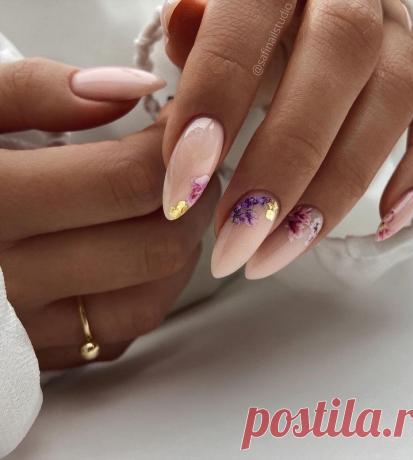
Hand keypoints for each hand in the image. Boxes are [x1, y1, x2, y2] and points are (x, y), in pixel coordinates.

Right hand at [0, 58, 218, 368]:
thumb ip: (39, 90)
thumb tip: (135, 88)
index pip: (128, 182)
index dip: (172, 151)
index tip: (176, 130)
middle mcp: (12, 280)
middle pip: (155, 247)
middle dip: (193, 203)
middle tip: (191, 173)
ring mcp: (31, 329)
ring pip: (149, 300)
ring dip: (180, 251)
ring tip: (172, 211)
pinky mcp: (45, 352)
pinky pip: (124, 331)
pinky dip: (151, 291)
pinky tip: (140, 252)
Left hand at [160, 0, 412, 278]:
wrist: (315, 6)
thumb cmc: (254, 22)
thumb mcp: (214, 11)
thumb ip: (196, 26)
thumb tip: (182, 33)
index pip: (244, 30)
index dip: (213, 108)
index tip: (183, 187)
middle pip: (335, 68)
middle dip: (280, 170)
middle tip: (235, 244)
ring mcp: (400, 37)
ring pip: (389, 106)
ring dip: (334, 192)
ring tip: (277, 253)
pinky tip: (383, 223)